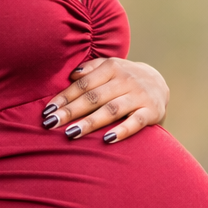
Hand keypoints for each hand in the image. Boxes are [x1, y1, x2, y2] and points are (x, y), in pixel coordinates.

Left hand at [41, 58, 168, 143]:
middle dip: (70, 111)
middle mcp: (125, 79)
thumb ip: (90, 69)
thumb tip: (71, 75)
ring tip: (71, 133)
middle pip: (93, 97)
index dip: (64, 98)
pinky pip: (136, 122)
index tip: (47, 111)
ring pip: (111, 110)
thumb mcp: (109, 67)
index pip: (83, 84)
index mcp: (111, 67)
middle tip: (51, 124)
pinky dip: (122, 131)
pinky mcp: (152, 111)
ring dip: (90, 122)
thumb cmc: (124, 79)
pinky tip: (106, 140)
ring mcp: (139, 95)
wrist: (160, 84)